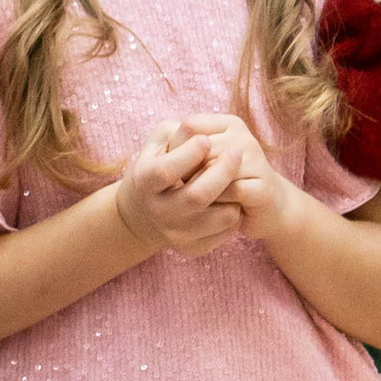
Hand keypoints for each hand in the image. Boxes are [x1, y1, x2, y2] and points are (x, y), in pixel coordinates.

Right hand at [114, 119, 247, 260]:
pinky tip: (231, 199)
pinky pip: (226, 232)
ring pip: (219, 217)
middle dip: (222, 171)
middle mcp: (157, 211)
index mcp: (144, 182)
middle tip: (237, 152)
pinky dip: (236, 214)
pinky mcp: (191, 248)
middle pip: (197, 196)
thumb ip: (178, 132)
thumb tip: (204, 137)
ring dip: (234, 193)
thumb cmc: (156, 166)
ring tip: (236, 177)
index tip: (206, 140)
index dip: (189, 153)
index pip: (166, 170)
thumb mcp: (157, 144)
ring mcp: (175, 233)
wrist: (143, 212)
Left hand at [170, 111, 298, 249]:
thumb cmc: (225, 182)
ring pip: (213, 170)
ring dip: (200, 189)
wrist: (265, 206)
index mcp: (229, 124)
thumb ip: (186, 151)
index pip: (191, 125)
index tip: (175, 168)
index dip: (176, 148)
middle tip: (183, 188)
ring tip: (200, 198)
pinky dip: (217, 203)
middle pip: (201, 149)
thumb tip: (167, 158)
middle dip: (186, 172)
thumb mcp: (204, 161)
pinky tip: (216, 208)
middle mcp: (243, 137)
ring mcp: (256, 161)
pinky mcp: (262, 188)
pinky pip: (228, 192)